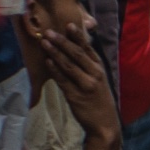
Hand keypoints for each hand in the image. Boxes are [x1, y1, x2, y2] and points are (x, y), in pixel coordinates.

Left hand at [26, 3, 123, 142]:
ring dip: (55, 52)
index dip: (78, 36)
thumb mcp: (99, 80)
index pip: (88, 48)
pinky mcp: (75, 96)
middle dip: (62, 41)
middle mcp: (95, 74)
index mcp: (100, 68)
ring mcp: (85, 85)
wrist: (104, 124)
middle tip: (49, 32)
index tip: (69, 25)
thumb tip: (75, 51)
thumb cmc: (99, 100)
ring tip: (45, 43)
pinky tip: (47, 62)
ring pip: (68, 65)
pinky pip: (63, 80)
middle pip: (77, 54)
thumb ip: (88, 67)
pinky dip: (55, 70)